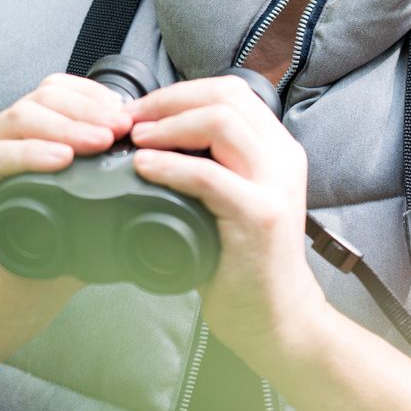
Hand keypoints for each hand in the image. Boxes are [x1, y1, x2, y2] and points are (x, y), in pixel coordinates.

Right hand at [0, 72, 131, 361]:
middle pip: (40, 98)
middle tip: (121, 130)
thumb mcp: (88, 211)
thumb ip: (113, 182)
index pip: (56, 92)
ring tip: (100, 143)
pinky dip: (30, 154)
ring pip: (19, 118)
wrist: (9, 304)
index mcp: (23, 136)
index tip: (128, 118)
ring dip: (66, 127)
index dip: (93, 97)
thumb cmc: (49, 258)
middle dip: (86, 110)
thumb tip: (168, 163)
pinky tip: (60, 159)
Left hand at [124, 75, 334, 375]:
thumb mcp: (231, 198)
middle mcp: (282, 158)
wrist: (275, 318)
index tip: (139, 111)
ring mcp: (275, 186)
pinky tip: (144, 169)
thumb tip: (150, 139)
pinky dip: (170, 166)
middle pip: (225, 96)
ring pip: (221, 123)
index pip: (229, 91)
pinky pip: (209, 176)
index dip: (179, 93)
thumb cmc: (242, 261)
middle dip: (168, 101)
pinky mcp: (260, 217)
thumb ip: (209, 165)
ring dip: (169, 126)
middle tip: (128, 120)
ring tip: (135, 140)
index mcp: (276, 148)